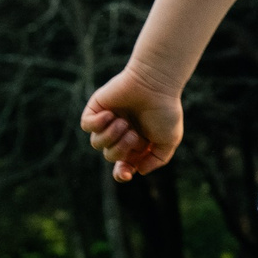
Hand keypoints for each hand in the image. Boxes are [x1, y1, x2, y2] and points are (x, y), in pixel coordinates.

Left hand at [80, 66, 182, 180]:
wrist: (156, 84)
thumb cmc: (164, 110)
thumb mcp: (169, 140)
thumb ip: (157, 160)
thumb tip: (137, 170)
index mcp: (136, 143)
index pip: (123, 166)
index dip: (122, 173)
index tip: (126, 173)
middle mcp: (120, 134)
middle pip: (110, 156)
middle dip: (121, 148)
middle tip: (133, 133)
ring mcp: (107, 121)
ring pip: (96, 143)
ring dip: (111, 136)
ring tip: (123, 122)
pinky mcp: (96, 109)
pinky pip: (87, 126)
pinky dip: (97, 124)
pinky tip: (110, 115)